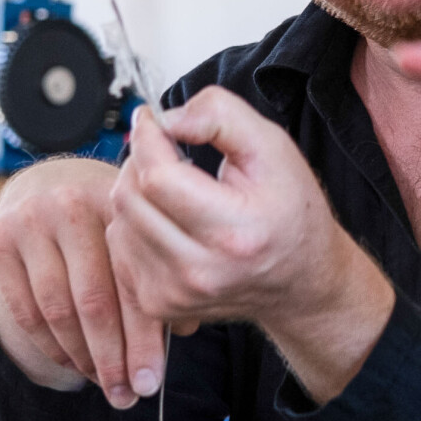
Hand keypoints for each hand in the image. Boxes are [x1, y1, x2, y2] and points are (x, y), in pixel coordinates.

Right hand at [0, 155, 159, 406]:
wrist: (47, 186)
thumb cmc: (108, 227)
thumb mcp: (137, 238)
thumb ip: (159, 279)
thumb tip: (181, 330)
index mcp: (119, 203)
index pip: (133, 283)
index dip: (143, 339)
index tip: (150, 385)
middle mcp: (71, 204)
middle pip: (94, 300)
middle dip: (112, 359)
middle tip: (125, 398)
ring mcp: (30, 220)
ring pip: (57, 310)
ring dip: (82, 357)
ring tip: (102, 382)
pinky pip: (25, 311)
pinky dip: (50, 346)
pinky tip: (72, 362)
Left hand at [106, 88, 393, 401]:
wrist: (301, 281)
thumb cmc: (290, 213)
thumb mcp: (274, 147)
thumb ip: (221, 117)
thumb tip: (167, 118)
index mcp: (234, 233)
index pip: (157, 178)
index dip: (149, 138)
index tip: (154, 119)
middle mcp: (200, 272)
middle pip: (130, 197)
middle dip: (141, 160)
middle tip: (167, 150)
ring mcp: (175, 294)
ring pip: (119, 220)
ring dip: (137, 191)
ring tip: (174, 186)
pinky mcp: (159, 304)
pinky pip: (120, 246)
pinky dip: (135, 222)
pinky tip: (168, 217)